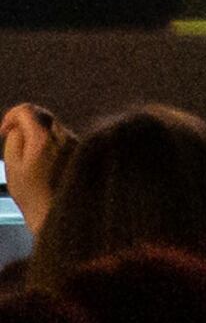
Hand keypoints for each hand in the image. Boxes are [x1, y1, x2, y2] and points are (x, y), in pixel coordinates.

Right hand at [3, 103, 74, 228]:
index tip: (4, 132)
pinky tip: (44, 160)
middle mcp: (63, 135)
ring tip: (29, 155)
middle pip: (42, 114)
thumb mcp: (13, 167)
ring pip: (53, 125)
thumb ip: (14, 141)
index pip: (27, 110)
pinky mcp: (80, 149)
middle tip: (14, 140)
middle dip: (25, 123)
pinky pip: (62, 136)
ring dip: (38, 132)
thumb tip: (18, 127)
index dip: (11, 116)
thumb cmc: (32, 194)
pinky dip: (50, 140)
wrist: (59, 213)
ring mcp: (74, 141)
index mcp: (43, 138)